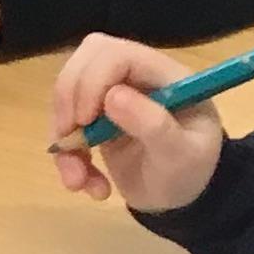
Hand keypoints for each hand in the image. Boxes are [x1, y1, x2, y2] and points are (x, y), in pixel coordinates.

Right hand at [50, 32, 224, 211]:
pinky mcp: (95, 117)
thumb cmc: (190, 172)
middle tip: (71, 137)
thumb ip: (155, 125)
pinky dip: (65, 155)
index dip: (93, 81)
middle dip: (68, 99)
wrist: (181, 199)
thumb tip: (113, 96)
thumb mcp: (183, 155)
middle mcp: (136, 77)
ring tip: (78, 179)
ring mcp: (113, 95)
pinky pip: (65, 122)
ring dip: (62, 135)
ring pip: (68, 92)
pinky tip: (85, 183)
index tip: (85, 121)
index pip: (118, 54)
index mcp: (164, 75)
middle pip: (86, 60)